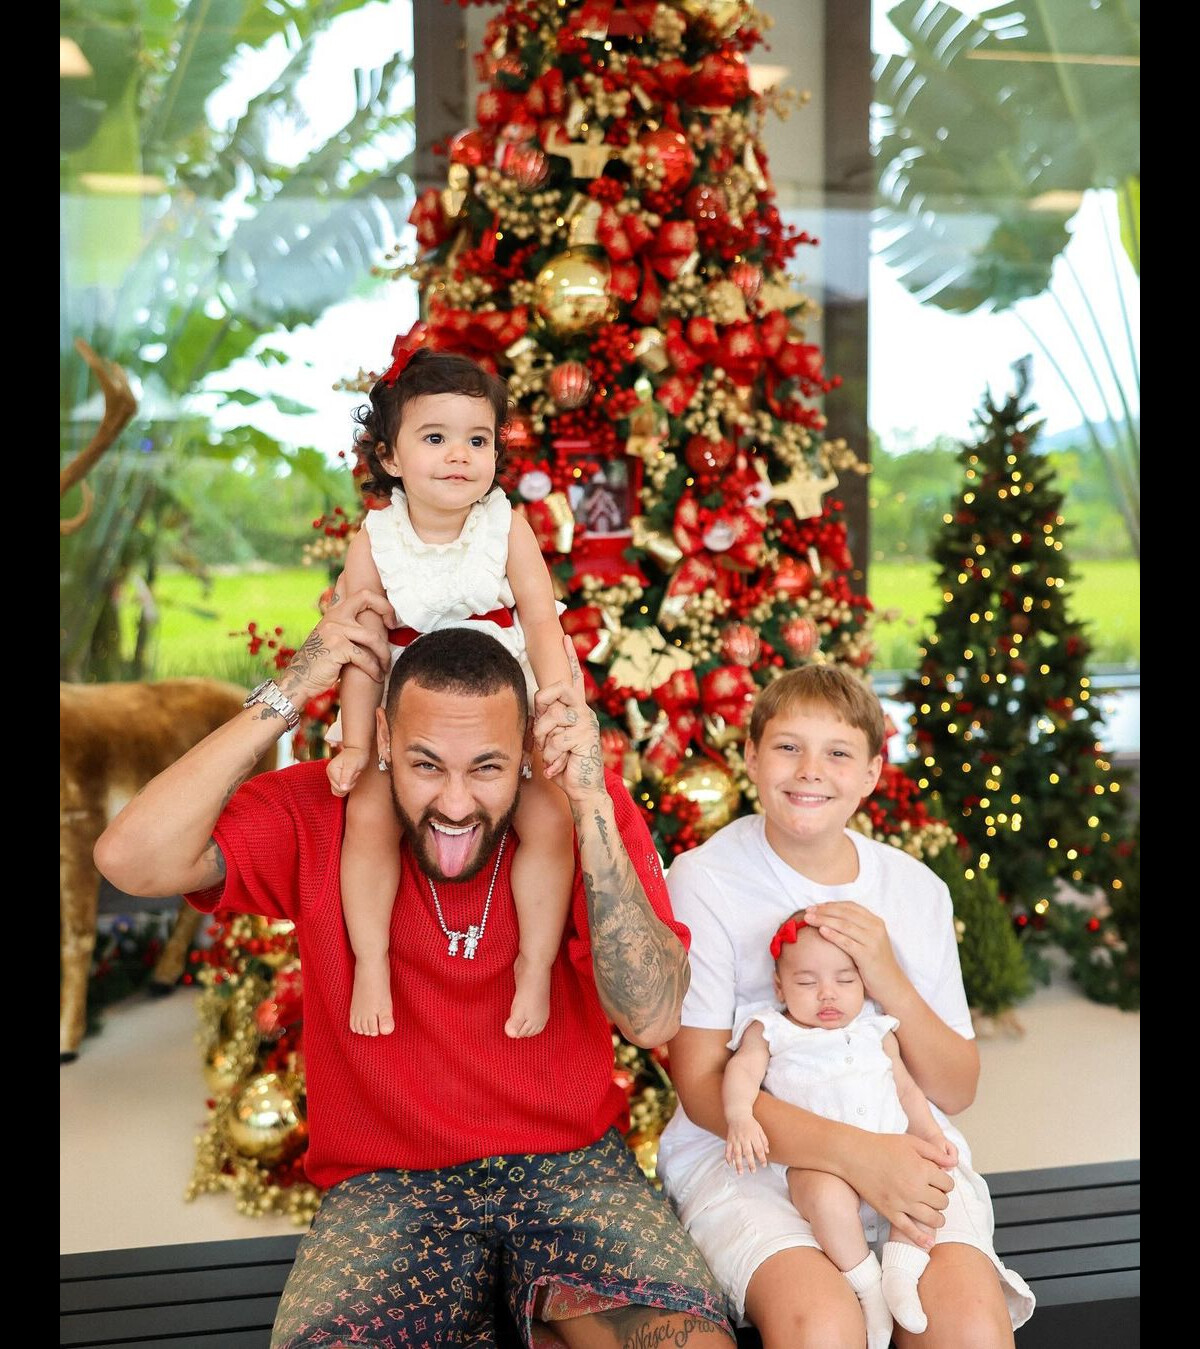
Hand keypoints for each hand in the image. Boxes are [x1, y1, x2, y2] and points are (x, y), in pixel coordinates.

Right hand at [275, 581, 396, 706]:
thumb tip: (375, 624)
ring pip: (372, 637)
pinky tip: (377, 676)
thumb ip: (347, 628)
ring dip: (384, 654)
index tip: (389, 615)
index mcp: (334, 612)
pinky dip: (374, 668)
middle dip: (387, 609)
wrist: (300, 680)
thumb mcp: (332, 638)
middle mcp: (334, 617)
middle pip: (367, 599)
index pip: (356, 590)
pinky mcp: (337, 647)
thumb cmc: (322, 662)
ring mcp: (335, 630)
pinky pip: (365, 657)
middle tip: (394, 626)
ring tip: (386, 666)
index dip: (378, 599)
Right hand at [327, 746, 370, 797]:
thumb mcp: (353, 766)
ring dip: (349, 784)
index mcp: (332, 770)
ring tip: (352, 774)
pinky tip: (350, 777)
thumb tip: (343, 788)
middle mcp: (330, 773)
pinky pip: (341, 788)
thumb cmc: (357, 756)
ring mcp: (332, 776)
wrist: (358, 750)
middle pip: (339, 790)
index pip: (340, 788)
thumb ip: (347, 777)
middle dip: (350, 784)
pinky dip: (347, 785)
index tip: (354, 772)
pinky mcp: (336, 778)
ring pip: (340, 790)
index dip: (350, 783)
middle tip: (353, 773)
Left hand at [532, 636, 606, 803]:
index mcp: (576, 711)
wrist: (583, 790)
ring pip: (552, 718)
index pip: (573, 680)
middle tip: (542, 729)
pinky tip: (560, 765)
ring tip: (553, 755)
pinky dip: (552, 756)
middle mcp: (584, 713)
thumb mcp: (551, 740)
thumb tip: (537, 713)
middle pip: (558, 689)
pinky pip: (555, 740)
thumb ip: (546, 723)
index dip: (568, 658)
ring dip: (544, 741)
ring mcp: (586, 724)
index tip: (563, 637)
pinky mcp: (585, 738)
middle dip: (543, 704)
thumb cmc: (565, 765)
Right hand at [725, 1117, 769, 1174]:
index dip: (762, 1157)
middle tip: (753, 1171)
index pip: (759, 1148)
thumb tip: (767, 1152)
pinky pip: (727, 1150)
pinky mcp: (729, 1139)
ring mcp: (735, 1139)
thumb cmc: (750, 1122)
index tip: (764, 1165)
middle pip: (748, 1152)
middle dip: (750, 1163)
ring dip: (738, 1163)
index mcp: (753, 1135)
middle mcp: (744, 1138)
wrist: (737, 1113)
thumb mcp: (759, 1129)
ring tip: (740, 1172)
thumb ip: (764, 1140)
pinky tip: (730, 1164)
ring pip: (736, 1153)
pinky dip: (728, 1157)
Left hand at [803, 901, 902, 1001]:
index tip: (815, 906)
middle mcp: (875, 928)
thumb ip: (855, 929)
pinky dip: (833, 935)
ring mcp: (873, 941)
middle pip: (845, 913)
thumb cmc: (875, 963)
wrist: (891, 984)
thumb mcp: (868, 941)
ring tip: (809, 918)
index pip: (850, 906)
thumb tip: (831, 918)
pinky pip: (847, 942)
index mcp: (875, 922)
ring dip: (824, 920)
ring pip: (844, 925)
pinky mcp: (868, 955)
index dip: (831, 905)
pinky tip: (821, 931)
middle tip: (808, 910)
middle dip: (824, 910)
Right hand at [846, 1132, 954, 1249]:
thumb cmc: (882, 1145)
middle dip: (941, 1197)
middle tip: (932, 1192)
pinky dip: (922, 1239)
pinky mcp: (890, 1213)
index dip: (945, 1182)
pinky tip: (929, 1242)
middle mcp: (915, 1188)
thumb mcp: (911, 1142)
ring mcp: (902, 1203)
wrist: (853, 1155)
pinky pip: (910, 1231)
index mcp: (922, 1169)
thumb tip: (953, 1164)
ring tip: (932, 1210)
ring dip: (937, 1216)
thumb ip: (935, 1153)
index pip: (948, 1184)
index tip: (938, 1180)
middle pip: (943, 1202)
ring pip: (933, 1219)